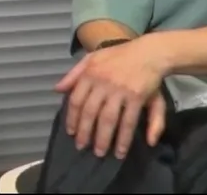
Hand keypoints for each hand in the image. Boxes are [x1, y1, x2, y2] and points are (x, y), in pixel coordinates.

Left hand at [55, 38, 168, 159]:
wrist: (149, 52)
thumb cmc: (119, 56)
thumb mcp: (93, 58)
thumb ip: (74, 74)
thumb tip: (57, 90)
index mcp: (90, 73)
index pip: (76, 99)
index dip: (72, 118)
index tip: (71, 132)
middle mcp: (103, 82)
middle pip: (90, 112)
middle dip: (85, 132)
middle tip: (82, 147)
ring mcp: (120, 90)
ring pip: (108, 119)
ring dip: (103, 139)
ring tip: (99, 153)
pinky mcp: (137, 97)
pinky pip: (128, 121)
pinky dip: (124, 138)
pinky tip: (120, 150)